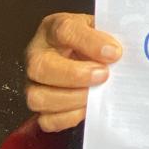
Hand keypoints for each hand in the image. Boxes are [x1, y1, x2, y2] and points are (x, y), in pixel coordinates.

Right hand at [24, 12, 121, 132]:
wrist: (86, 56)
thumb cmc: (92, 42)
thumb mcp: (100, 28)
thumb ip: (107, 38)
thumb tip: (114, 53)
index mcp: (54, 28)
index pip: (64, 30)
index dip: (89, 42)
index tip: (113, 52)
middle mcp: (37, 54)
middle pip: (40, 67)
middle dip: (75, 75)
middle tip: (103, 75)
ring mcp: (33, 82)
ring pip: (38, 97)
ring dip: (72, 99)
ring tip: (95, 94)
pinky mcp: (39, 105)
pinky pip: (46, 120)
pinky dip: (68, 117)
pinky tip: (86, 108)